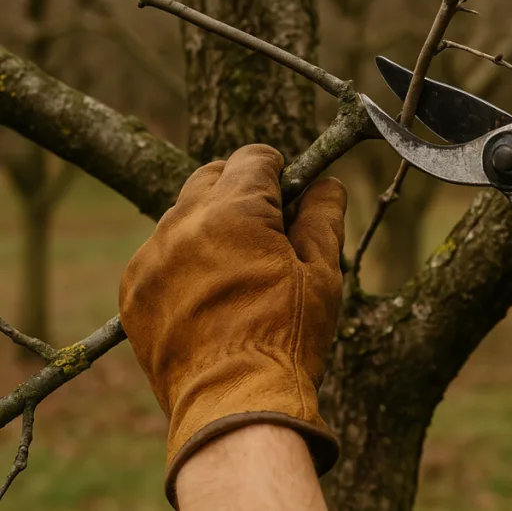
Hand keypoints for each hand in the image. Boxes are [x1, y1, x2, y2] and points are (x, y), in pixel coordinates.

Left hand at [119, 145, 346, 505]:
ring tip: (239, 270)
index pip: (253, 158)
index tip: (289, 195)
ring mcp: (150, 258)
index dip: (278, 171)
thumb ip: (322, 216)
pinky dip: (184, 261)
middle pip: (210, 176)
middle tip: (268, 230)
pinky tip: (211, 297)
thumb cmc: (287, 338)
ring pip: (182, 215)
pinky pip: (159, 255)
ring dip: (211, 225)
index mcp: (233, 213)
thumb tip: (327, 184)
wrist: (236, 406)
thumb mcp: (322, 272)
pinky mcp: (132, 292)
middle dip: (240, 191)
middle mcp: (181, 224)